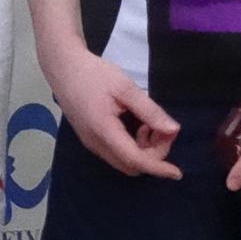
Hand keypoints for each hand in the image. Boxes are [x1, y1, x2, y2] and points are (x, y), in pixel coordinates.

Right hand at [43, 44, 180, 178]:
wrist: (63, 67)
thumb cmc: (94, 74)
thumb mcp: (126, 88)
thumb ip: (150, 111)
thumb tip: (173, 130)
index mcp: (104, 131)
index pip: (135, 160)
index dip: (158, 168)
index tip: (177, 172)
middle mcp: (95, 143)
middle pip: (131, 165)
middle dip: (153, 154)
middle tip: (162, 129)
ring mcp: (90, 143)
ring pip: (124, 161)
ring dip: (143, 150)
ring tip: (149, 123)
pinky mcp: (89, 139)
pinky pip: (116, 153)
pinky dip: (132, 146)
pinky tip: (136, 124)